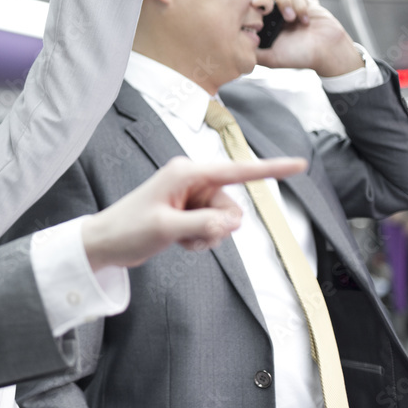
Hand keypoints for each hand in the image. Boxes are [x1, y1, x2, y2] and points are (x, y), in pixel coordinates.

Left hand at [80, 156, 307, 269]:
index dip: (270, 169)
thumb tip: (229, 224)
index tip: (300, 164)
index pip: (237, 171)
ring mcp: (192, 196)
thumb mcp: (165, 228)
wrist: (106, 243)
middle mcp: (192, 180)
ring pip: (226, 222)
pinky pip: (214, 229)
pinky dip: (202, 240)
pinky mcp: (190, 211)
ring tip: (179, 238)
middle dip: (217, 227)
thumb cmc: (128, 229)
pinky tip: (180, 241)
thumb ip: (201, 225)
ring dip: (208, 237)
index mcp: (186, 172)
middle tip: (187, 234)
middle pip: (233, 207)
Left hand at [256, 0, 363, 76]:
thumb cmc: (300, 57)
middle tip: (266, 8)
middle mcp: (275, 14)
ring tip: (290, 18)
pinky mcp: (304, 3)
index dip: (248, 5)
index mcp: (264, 25)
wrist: (328, 53)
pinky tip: (305, 21)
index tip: (252, 9)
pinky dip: (300, 6)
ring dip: (284, 2)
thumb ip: (254, 53)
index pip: (249, 7)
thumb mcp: (271, 59)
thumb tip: (236, 48)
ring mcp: (289, 7)